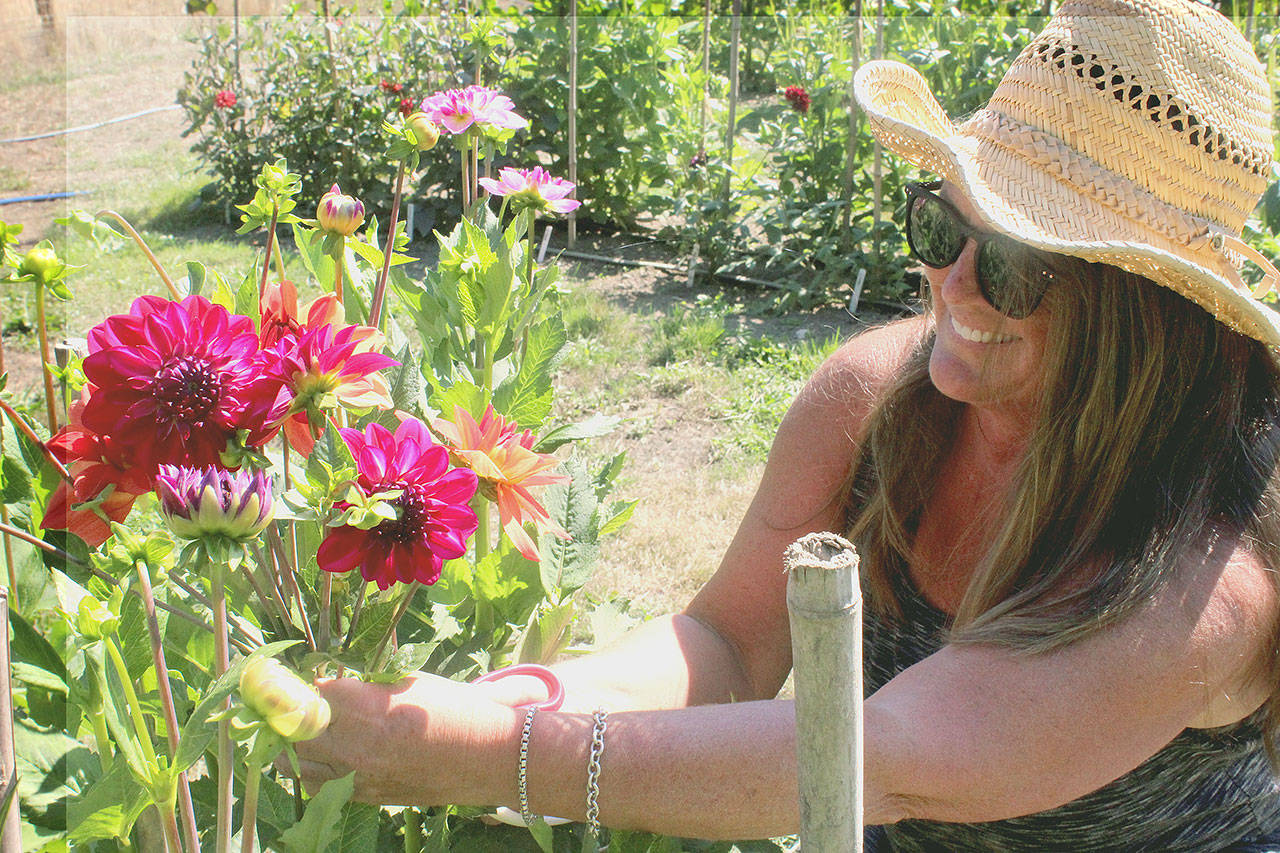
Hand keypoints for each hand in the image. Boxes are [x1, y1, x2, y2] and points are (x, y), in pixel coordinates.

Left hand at [292, 672, 518, 806]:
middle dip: (298, 713)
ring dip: (299, 743)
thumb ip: (366, 684)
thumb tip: (333, 682)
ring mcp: (356, 777)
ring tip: (314, 729)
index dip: (311, 682)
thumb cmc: (455, 709)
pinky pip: (318, 784)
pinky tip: (331, 754)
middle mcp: (354, 746)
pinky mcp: (364, 797)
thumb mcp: (409, 682)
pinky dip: (315, 768)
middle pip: (294, 731)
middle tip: (308, 702)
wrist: (488, 756)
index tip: (315, 677)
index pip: (311, 692)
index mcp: (366, 708)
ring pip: (296, 763)